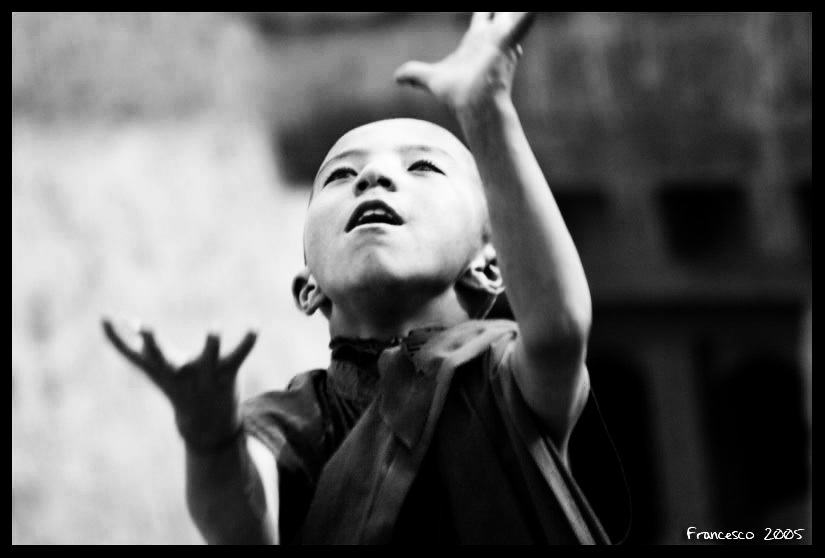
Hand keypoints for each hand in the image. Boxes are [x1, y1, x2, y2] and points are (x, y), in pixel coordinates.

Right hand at [102, 318, 256, 452]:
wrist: (206, 424)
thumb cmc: (176, 386)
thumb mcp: (153, 367)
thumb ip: (131, 346)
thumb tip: (115, 320)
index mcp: (159, 368)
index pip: (132, 352)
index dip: (116, 337)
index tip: (105, 318)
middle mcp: (178, 371)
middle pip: (161, 357)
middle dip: (153, 343)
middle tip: (146, 327)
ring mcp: (204, 374)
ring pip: (207, 357)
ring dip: (211, 343)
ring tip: (214, 328)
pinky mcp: (227, 373)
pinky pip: (238, 355)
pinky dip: (247, 342)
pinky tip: (255, 326)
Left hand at [394, 12, 535, 110]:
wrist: (472, 108)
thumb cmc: (458, 96)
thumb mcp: (431, 78)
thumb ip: (415, 74)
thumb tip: (396, 78)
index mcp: (476, 40)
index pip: (483, 15)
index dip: (485, 11)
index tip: (486, 10)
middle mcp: (491, 37)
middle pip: (499, 12)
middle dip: (499, 11)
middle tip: (498, 11)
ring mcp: (501, 40)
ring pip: (513, 16)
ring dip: (514, 15)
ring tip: (517, 13)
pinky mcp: (506, 45)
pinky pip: (521, 24)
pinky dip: (526, 17)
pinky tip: (533, 11)